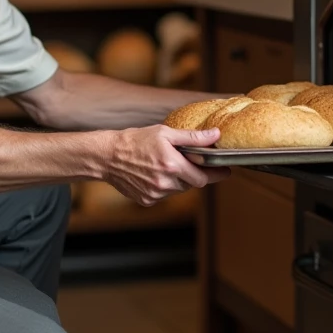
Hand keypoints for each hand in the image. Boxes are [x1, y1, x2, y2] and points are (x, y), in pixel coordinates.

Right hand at [105, 126, 230, 206]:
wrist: (107, 156)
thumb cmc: (136, 140)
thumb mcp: (165, 133)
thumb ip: (192, 137)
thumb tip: (215, 135)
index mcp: (172, 165)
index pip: (203, 177)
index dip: (216, 174)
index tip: (225, 171)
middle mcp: (165, 183)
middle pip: (192, 184)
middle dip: (195, 174)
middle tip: (190, 162)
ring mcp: (155, 194)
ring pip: (179, 190)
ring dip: (179, 180)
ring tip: (166, 165)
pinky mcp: (147, 200)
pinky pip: (164, 195)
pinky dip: (165, 186)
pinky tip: (154, 174)